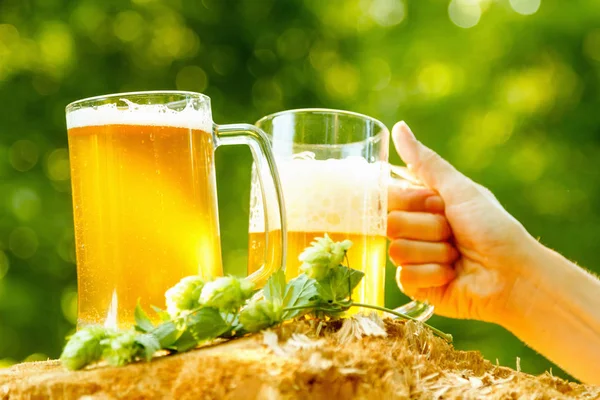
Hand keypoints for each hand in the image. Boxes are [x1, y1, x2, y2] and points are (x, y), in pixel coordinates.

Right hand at [387, 121, 539, 323]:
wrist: (513, 274)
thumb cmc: (491, 227)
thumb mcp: (459, 190)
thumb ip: (425, 162)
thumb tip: (399, 127)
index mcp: (421, 206)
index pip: (389, 198)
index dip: (413, 202)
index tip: (439, 205)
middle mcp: (413, 231)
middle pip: (391, 225)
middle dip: (429, 229)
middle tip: (453, 233)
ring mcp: (413, 259)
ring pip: (397, 251)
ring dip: (434, 253)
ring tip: (456, 256)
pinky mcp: (416, 286)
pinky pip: (405, 277)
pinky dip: (433, 274)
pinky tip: (452, 275)